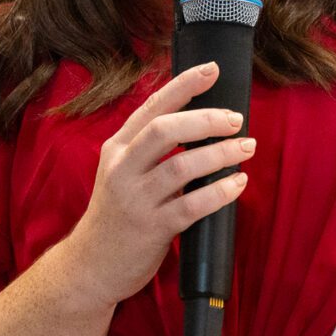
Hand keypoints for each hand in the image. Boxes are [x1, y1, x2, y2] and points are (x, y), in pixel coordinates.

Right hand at [60, 61, 251, 310]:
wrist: (89, 266)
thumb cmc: (117, 214)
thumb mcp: (123, 172)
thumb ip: (152, 148)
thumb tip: (203, 122)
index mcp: (117, 148)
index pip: (152, 107)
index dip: (184, 85)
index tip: (212, 69)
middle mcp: (122, 169)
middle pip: (165, 130)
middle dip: (206, 119)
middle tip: (236, 120)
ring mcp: (135, 199)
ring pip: (182, 166)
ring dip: (221, 154)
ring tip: (246, 149)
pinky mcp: (151, 229)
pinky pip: (192, 206)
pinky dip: (220, 192)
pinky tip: (238, 184)